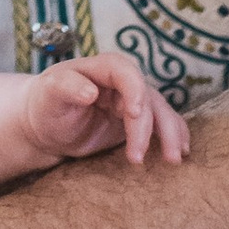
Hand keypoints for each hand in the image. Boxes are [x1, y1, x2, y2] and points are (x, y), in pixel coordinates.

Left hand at [28, 51, 188, 167]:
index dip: (135, 90)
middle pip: (147, 98)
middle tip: (138, 157)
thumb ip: (66, 87)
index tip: (135, 114)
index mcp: (103, 68)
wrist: (46, 124)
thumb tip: (90, 92)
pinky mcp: (137, 121)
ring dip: (170, 135)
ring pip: (160, 113)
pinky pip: (162, 125)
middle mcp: (123, 82)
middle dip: (149, 127)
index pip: (126, 72)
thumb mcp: (49, 93)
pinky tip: (182, 152)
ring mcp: (132, 102)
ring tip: (174, 160)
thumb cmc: (46, 104)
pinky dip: (174, 136)